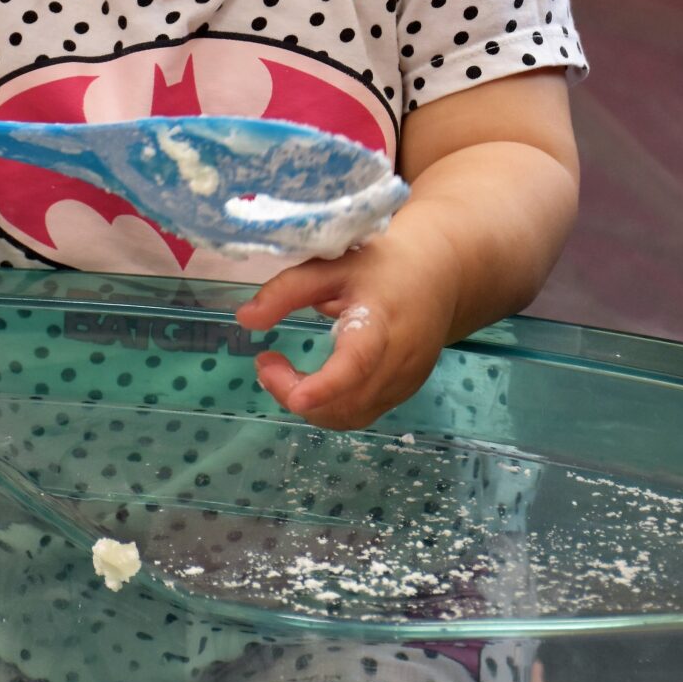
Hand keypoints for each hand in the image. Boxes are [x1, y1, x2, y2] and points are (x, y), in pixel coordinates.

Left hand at [235, 214, 458, 430]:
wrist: (438, 275)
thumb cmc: (379, 266)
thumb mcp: (330, 266)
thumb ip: (286, 291)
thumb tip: (244, 320)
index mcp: (381, 322)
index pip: (356, 363)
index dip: (325, 386)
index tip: (295, 396)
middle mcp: (399, 361)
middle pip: (347, 402)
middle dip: (296, 395)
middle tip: (266, 364)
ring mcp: (404, 383)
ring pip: (352, 416)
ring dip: (310, 406)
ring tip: (281, 373)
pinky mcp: (404, 393)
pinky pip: (362, 414)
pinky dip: (330, 408)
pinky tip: (311, 383)